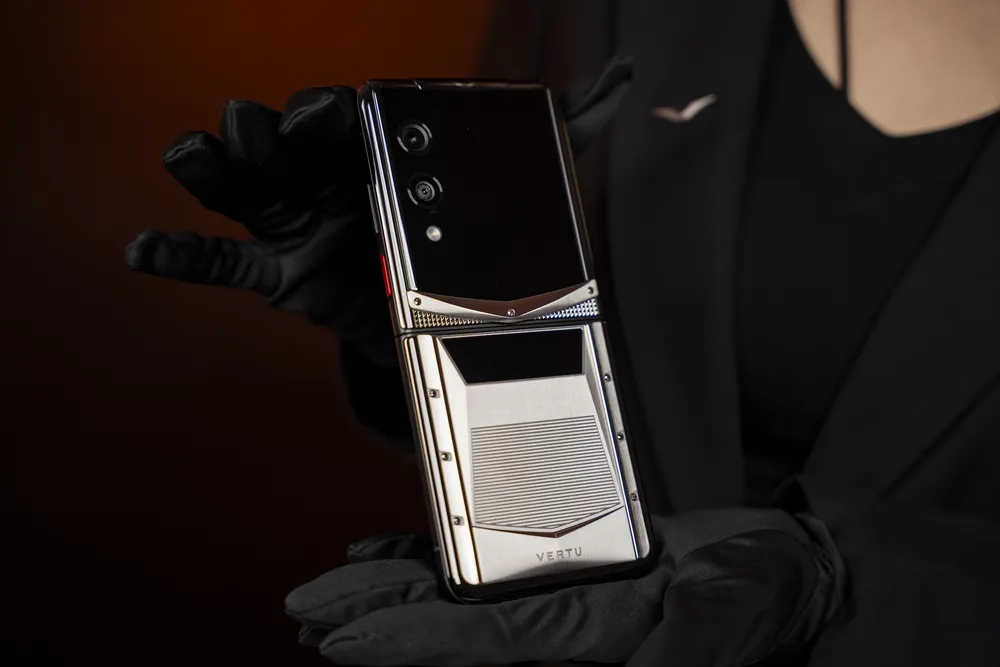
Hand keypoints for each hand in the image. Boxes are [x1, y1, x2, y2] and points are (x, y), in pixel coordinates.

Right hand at [125, 58, 634, 359]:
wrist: (421, 291)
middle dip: (267, 132)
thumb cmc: (454, 223)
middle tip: (257, 126)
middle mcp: (325, 173)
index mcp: (373, 144)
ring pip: (242, 189)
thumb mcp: (514, 176)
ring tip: (187, 153)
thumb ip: (567, 125)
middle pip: (282, 142)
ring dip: (212, 170)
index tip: (329, 115)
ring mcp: (294, 220)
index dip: (330, 114)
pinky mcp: (278, 272)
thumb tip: (626, 77)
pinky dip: (181, 256)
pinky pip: (221, 262)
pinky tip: (141, 251)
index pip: (343, 116)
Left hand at [285, 508, 843, 665]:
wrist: (788, 573)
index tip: (341, 639)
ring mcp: (561, 598)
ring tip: (324, 593)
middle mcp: (561, 625)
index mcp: (589, 638)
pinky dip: (434, 560)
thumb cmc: (763, 597)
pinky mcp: (569, 572)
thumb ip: (677, 664)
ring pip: (459, 594)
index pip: (482, 646)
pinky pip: (492, 569)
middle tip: (302, 611)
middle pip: (450, 625)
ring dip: (390, 591)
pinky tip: (387, 556)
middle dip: (374, 619)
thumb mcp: (724, 628)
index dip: (410, 643)